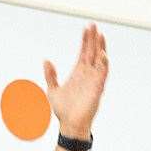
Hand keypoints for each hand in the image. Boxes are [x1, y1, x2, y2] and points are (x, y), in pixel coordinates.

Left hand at [45, 24, 107, 139]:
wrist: (70, 125)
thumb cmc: (64, 111)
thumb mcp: (52, 90)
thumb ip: (50, 75)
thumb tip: (46, 61)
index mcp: (78, 73)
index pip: (84, 52)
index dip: (85, 40)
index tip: (86, 29)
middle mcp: (87, 75)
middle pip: (92, 52)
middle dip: (93, 39)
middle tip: (94, 25)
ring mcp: (93, 81)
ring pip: (99, 60)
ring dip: (101, 47)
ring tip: (100, 35)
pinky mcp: (97, 88)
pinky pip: (102, 74)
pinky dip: (104, 63)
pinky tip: (103, 54)